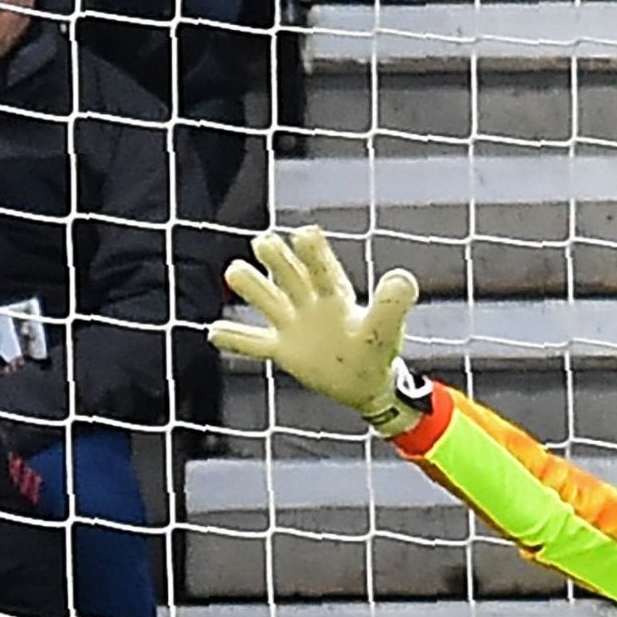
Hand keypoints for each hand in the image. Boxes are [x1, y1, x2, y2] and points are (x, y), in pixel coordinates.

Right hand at [208, 226, 423, 433]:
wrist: (365, 382)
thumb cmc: (377, 348)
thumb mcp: (387, 328)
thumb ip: (394, 304)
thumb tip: (403, 278)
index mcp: (335, 294)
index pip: (322, 268)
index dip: (313, 251)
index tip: (304, 233)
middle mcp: (309, 302)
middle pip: (287, 274)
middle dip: (277, 259)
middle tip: (265, 243)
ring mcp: (292, 325)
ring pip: (265, 299)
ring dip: (251, 286)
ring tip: (237, 272)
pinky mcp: (281, 349)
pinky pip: (253, 342)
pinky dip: (235, 338)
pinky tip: (213, 331)